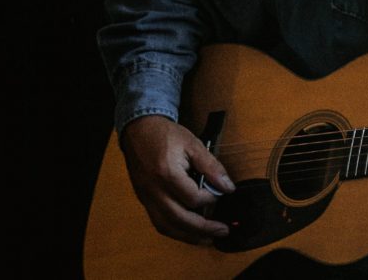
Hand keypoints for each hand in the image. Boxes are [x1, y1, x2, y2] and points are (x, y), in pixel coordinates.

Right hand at [118, 115, 234, 243]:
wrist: (139, 130)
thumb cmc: (167, 135)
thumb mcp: (194, 145)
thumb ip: (212, 167)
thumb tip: (227, 187)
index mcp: (166, 174)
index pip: (193, 198)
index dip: (211, 199)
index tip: (223, 193)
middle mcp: (153, 190)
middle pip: (179, 219)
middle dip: (203, 228)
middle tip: (223, 231)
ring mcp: (146, 197)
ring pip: (166, 226)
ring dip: (188, 236)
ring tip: (208, 238)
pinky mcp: (144, 199)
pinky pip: (157, 222)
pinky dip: (174, 230)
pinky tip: (188, 232)